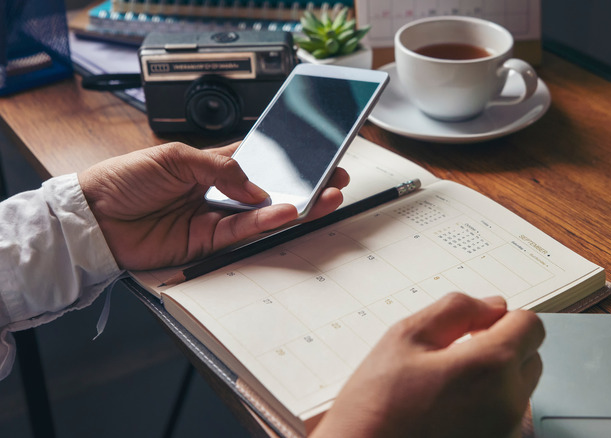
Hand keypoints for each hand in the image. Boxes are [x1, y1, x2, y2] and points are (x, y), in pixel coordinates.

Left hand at [78, 141, 347, 269]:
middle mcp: (219, 192)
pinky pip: (245, 232)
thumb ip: (221, 168)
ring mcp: (216, 218)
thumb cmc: (125, 179)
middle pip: (271, 189)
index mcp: (211, 164)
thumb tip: (258, 187)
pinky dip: (268, 221)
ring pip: (264, 213)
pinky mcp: (208, 243)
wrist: (94, 216)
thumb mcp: (174, 157)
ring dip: (297, 205)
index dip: (288, 159)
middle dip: (305, 185)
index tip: (316, 155)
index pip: (259, 160)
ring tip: (326, 196)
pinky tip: (289, 210)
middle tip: (335, 179)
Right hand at [312, 293, 544, 437]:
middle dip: (501, 347)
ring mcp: (505, 432)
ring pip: (518, 389)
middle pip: (530, 357)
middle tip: (454, 354)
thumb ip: (456, 310)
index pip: (531, 325)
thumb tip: (492, 305)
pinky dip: (485, 407)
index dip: (502, 318)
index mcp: (491, 366)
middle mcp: (509, 403)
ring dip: (494, 378)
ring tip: (445, 387)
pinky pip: (504, 418)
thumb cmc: (376, 407)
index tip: (474, 326)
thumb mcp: (405, 338)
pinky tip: (446, 411)